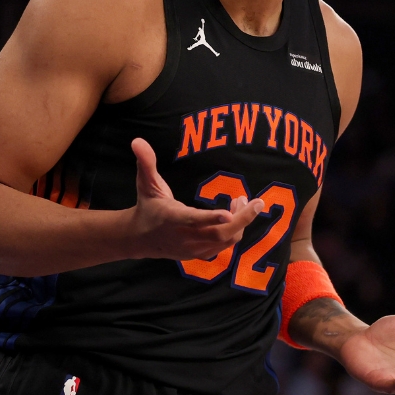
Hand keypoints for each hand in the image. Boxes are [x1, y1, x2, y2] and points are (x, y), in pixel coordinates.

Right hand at [126, 138, 262, 259]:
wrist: (141, 239)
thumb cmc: (148, 206)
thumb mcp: (145, 184)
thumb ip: (146, 163)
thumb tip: (137, 140)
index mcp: (171, 218)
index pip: (193, 220)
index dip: (211, 217)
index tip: (229, 213)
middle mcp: (184, 237)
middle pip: (219, 234)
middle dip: (242, 219)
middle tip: (257, 202)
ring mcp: (193, 249)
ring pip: (225, 241)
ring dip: (240, 222)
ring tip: (243, 202)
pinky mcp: (200, 254)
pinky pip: (224, 246)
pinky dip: (235, 231)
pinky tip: (236, 214)